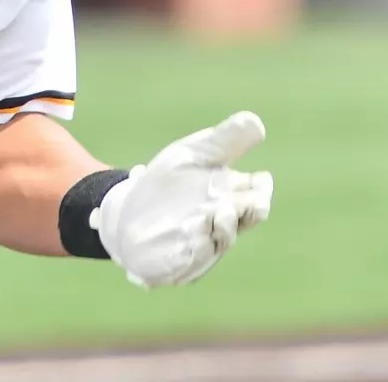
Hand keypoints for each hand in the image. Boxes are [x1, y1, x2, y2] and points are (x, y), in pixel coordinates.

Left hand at [90, 110, 273, 287]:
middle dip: (245, 211)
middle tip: (234, 199)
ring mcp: (205, 246)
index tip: (259, 180)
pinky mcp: (181, 264)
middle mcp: (224, 224)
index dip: (261, 189)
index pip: (259, 194)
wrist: (127, 208)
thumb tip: (256, 122)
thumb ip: (223, 140)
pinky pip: (193, 262)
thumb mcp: (192, 154)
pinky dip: (194, 251)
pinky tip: (190, 236)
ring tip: (214, 214)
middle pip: (246, 219)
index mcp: (232, 196)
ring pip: (222, 241)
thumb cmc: (167, 181)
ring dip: (221, 229)